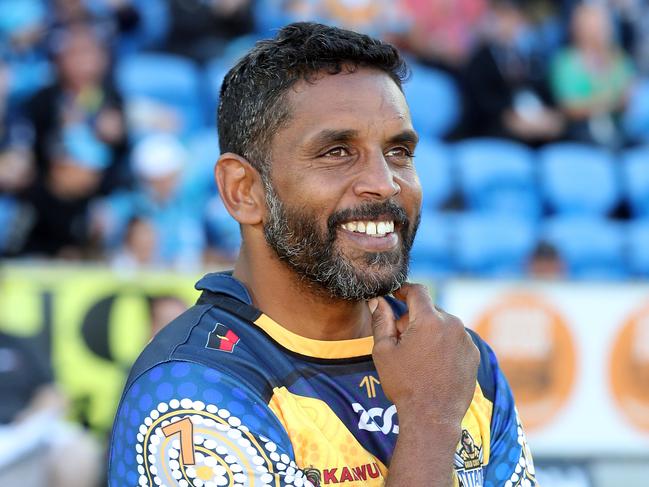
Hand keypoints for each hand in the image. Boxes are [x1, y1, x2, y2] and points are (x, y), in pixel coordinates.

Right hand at [370, 283, 478, 427]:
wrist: (432, 417)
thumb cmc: (404, 384)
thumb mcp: (384, 351)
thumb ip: (381, 321)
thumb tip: (377, 300)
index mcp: (429, 320)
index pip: (418, 291)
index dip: (404, 290)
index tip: (396, 294)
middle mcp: (453, 325)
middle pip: (430, 310)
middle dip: (415, 318)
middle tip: (401, 340)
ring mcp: (466, 340)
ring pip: (443, 324)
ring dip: (430, 331)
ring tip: (418, 357)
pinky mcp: (474, 354)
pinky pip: (455, 339)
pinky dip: (444, 344)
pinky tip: (433, 365)